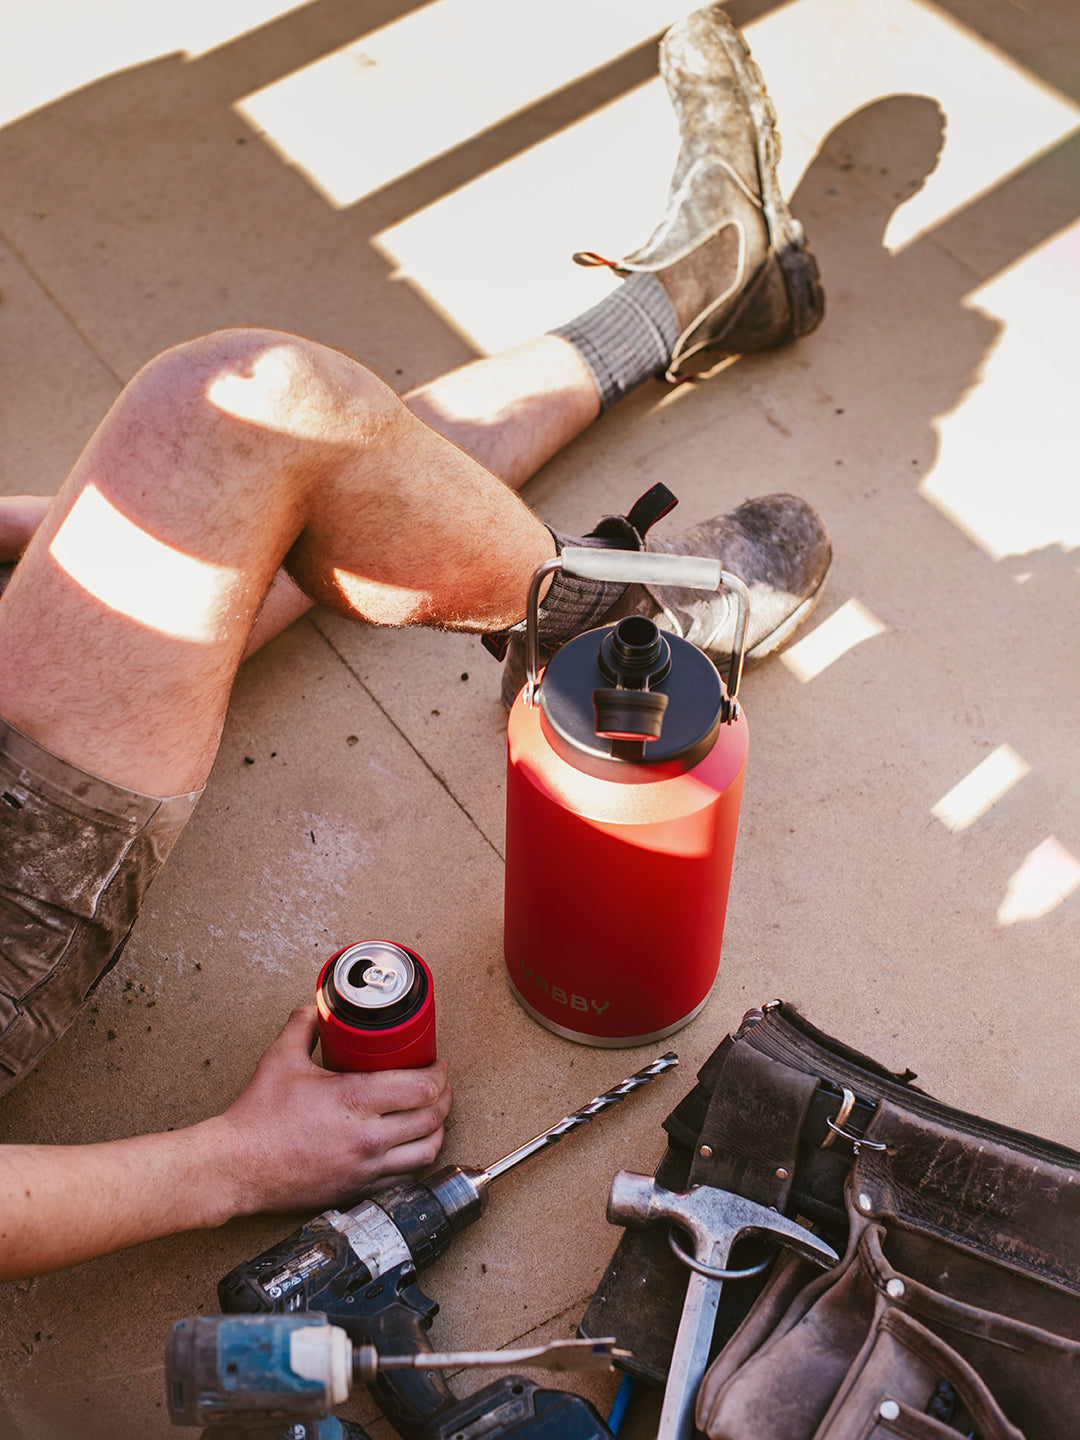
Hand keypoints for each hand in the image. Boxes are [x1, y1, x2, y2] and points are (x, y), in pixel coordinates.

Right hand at [212, 1006, 451, 1218]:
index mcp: (355, 1100)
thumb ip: (304, 1025)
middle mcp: (368, 1137)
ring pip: (426, 1152)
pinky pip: (404, 1177)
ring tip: (433, 1115)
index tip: (436, 1065)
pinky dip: (415, 1159)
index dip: (439, 1073)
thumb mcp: (281, 1058)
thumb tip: (317, 1008)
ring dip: (437, 1131)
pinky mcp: (358, 1190)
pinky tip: (409, 1146)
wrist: (237, 1166)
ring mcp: (365, 1167)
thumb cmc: (258, 1118)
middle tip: (440, 1085)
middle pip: (433, 1118)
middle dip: (444, 1097)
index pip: (422, 1087)